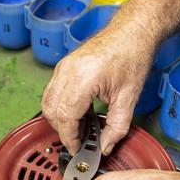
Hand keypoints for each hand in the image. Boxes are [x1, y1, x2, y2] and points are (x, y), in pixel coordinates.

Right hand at [41, 25, 157, 154]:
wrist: (132, 31)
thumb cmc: (132, 56)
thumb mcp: (129, 98)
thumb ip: (117, 127)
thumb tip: (105, 146)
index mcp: (83, 79)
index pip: (65, 116)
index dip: (69, 137)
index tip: (77, 148)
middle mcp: (67, 72)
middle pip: (51, 111)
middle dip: (62, 130)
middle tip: (79, 141)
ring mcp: (63, 67)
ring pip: (47, 102)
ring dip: (58, 119)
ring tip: (79, 128)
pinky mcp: (63, 66)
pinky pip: (52, 92)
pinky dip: (59, 107)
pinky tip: (77, 113)